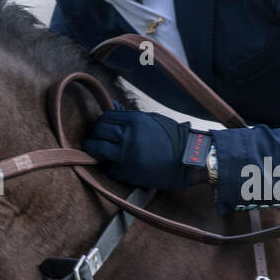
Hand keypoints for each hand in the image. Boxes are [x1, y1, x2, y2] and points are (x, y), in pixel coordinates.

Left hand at [83, 110, 210, 192]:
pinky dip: (108, 165)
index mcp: (135, 121)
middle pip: (99, 131)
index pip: (106, 117)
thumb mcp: (152, 120)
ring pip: (96, 148)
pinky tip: (112, 163)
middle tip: (96, 137)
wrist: (186, 162)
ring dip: (93, 148)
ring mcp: (125, 156)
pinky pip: (108, 167)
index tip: (103, 126)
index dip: (102, 122)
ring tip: (94, 149)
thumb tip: (111, 107)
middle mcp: (128, 137)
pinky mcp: (125, 173)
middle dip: (96, 133)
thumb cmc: (170, 139)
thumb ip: (129, 116)